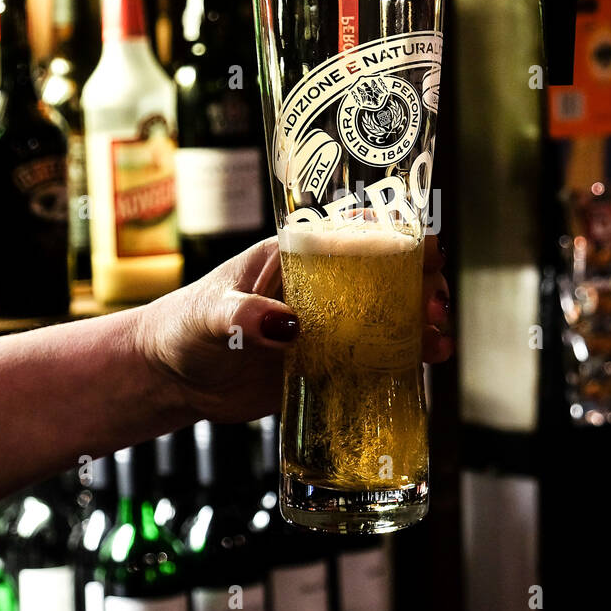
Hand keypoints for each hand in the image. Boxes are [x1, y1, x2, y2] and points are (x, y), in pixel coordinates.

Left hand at [136, 234, 452, 424]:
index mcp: (299, 256)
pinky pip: (380, 357)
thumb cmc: (183, 328)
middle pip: (390, 274)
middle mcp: (325, 286)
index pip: (359, 232)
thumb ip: (243, 316)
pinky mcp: (331, 364)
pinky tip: (429, 363)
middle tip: (433, 307)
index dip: (400, 236)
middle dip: (422, 285)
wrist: (172, 378)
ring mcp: (332, 325)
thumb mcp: (209, 316)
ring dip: (424, 322)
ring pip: (394, 315)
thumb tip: (290, 325)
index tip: (430, 248)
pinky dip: (408, 358)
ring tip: (438, 341)